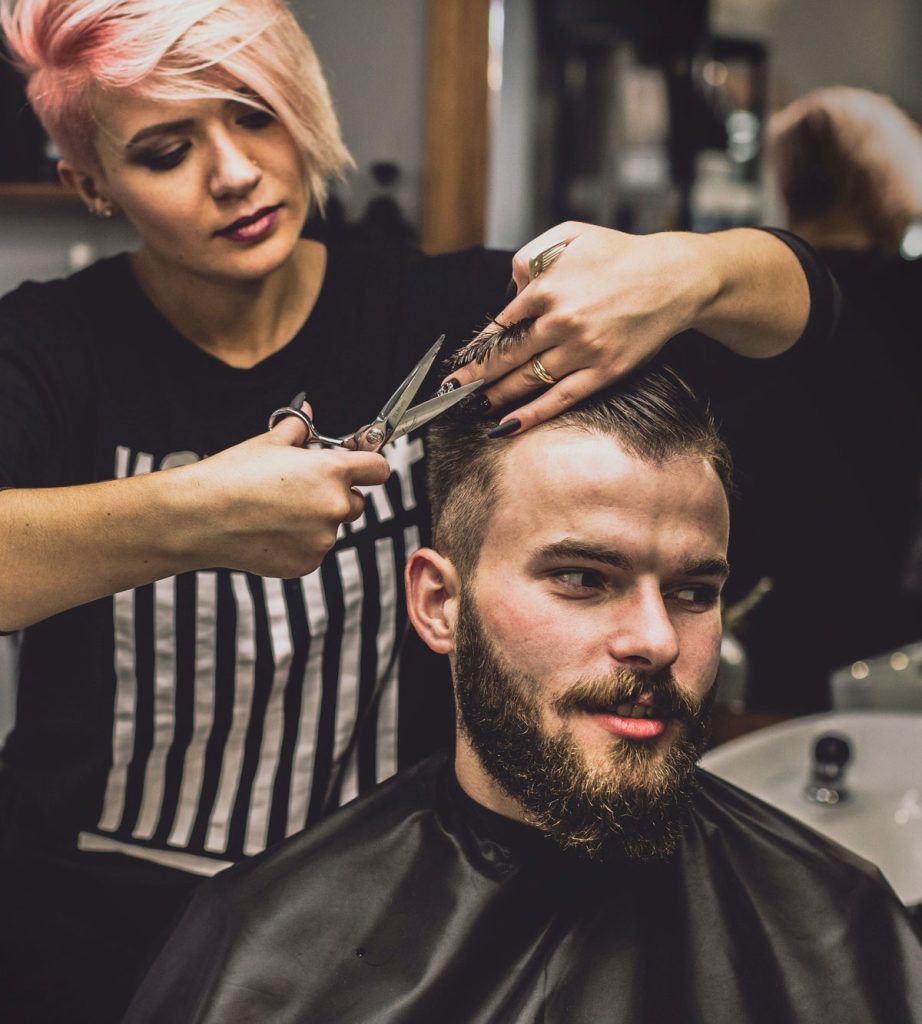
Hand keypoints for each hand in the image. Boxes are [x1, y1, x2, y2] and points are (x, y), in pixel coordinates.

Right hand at [183, 405, 389, 577]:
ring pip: (332, 528)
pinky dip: (299, 543)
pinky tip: (270, 531)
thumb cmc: (232, 476)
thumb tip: (307, 414)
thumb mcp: (268, 443)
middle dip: (337, 495)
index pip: (378, 469)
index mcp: (331, 472)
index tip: (362, 467)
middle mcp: (334, 506)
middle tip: (302, 490)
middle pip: (357, 502)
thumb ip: (298, 429)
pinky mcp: (307, 564)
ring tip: (276, 511)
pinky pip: (314, 550)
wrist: (201, 516)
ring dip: (316, 521)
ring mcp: (323, 539)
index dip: (370, 466)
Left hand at [446, 222, 716, 432]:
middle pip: (507, 358)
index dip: (477, 348)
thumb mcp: (571, 232)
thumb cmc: (622, 254)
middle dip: (475, 378)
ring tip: (475, 408)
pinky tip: (508, 425)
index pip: (500, 326)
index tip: (461, 362)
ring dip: (496, 398)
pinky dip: (531, 415)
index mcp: (547, 288)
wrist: (675, 277)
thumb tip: (511, 292)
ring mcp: (583, 349)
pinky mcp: (604, 371)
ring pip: (528, 381)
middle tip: (452, 393)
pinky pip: (560, 398)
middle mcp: (561, 321)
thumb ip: (530, 257)